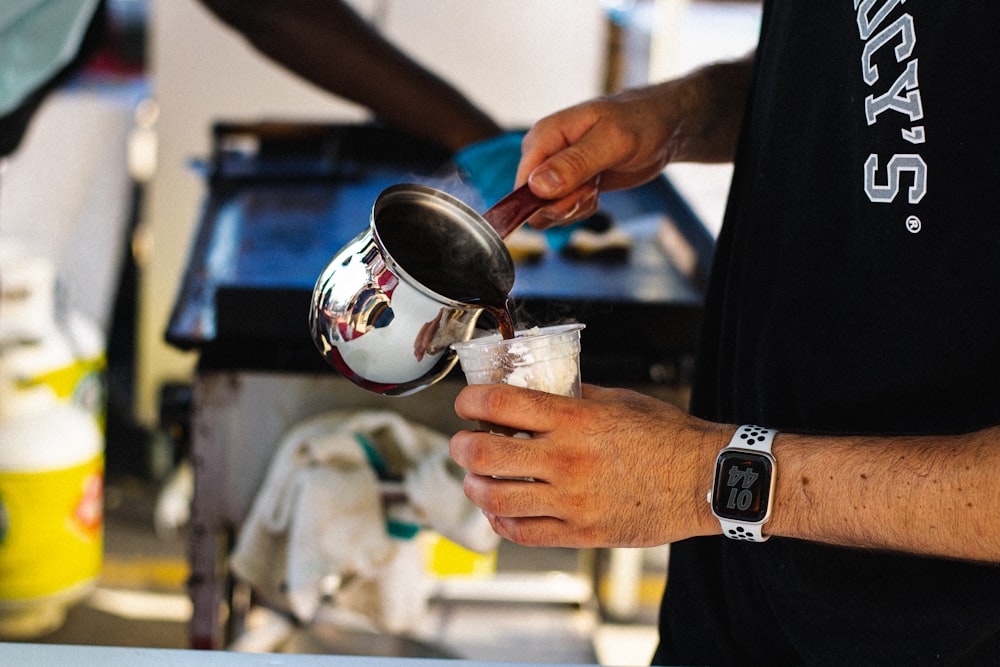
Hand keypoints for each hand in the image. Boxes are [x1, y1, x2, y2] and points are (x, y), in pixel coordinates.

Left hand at [449, 383, 727, 547]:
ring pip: (495, 497)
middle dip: (461, 445)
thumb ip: (574, 395)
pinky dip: (501, 520)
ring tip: (476, 478)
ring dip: (474, 485)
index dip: (470, 401)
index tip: (466, 403)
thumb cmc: (667, 436)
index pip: (499, 403)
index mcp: (575, 419)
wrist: (705, 480)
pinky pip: (522, 532)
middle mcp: (566, 459)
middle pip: (483, 454)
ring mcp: (571, 500)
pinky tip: (500, 509)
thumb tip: (538, 387)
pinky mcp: (581, 532)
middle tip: (463, 442)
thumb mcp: (618, 399)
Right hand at [516, 57, 753, 227]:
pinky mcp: (569, 185)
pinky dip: (582, 209)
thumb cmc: (641, 122)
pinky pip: (562, 212)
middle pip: (532, 203)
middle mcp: (543, 155)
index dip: (544, 201)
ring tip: (597, 186)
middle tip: (592, 190)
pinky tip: (597, 191)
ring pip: (547, 212)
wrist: (664, 126)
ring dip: (575, 209)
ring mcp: (555, 172)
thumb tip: (537, 187)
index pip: (522, 183)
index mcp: (544, 137)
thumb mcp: (612, 141)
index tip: (578, 194)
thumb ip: (574, 164)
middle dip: (564, 206)